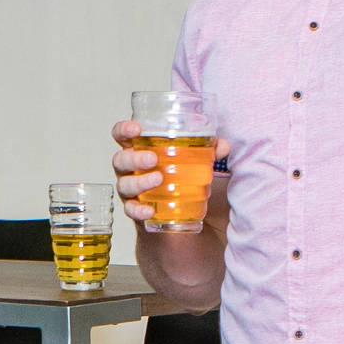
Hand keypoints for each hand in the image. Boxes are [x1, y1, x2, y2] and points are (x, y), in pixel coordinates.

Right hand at [109, 118, 223, 230]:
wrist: (178, 215)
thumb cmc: (180, 180)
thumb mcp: (194, 163)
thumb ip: (207, 153)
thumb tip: (222, 145)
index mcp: (141, 150)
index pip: (123, 136)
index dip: (124, 130)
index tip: (136, 129)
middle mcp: (131, 169)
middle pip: (120, 160)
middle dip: (134, 158)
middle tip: (152, 158)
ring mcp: (131, 190)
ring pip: (124, 184)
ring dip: (140, 181)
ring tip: (158, 179)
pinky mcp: (136, 210)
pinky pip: (130, 210)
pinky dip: (138, 210)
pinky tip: (149, 210)